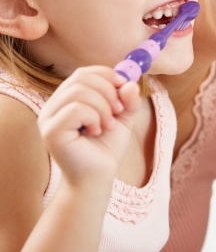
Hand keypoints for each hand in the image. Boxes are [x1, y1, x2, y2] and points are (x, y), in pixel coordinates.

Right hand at [38, 66, 141, 187]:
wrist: (98, 178)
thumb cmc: (106, 147)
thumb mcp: (123, 118)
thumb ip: (128, 99)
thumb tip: (130, 82)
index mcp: (69, 98)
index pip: (84, 73)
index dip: (107, 74)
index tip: (124, 85)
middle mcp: (54, 105)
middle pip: (81, 77)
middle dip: (108, 90)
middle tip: (119, 110)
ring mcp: (49, 118)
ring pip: (78, 91)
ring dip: (102, 106)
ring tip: (108, 124)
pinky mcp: (51, 131)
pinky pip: (75, 109)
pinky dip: (94, 117)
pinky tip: (97, 131)